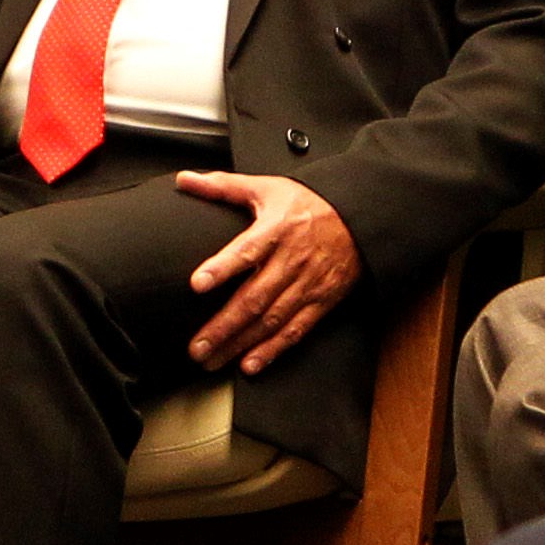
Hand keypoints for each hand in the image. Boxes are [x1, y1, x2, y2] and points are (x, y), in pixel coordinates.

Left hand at [179, 169, 360, 371]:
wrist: (359, 218)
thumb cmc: (308, 203)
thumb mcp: (266, 187)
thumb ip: (223, 187)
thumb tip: (185, 180)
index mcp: (277, 229)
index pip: (247, 250)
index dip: (222, 267)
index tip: (197, 284)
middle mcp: (292, 261)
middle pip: (254, 298)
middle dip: (223, 325)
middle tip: (196, 346)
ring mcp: (307, 285)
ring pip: (271, 320)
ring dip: (240, 344)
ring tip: (212, 360)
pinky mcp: (320, 302)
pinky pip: (295, 331)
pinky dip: (273, 350)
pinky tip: (251, 364)